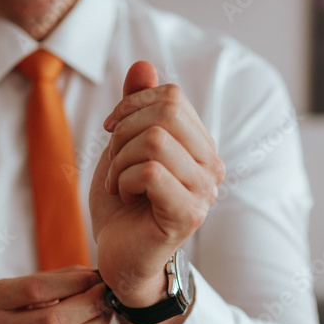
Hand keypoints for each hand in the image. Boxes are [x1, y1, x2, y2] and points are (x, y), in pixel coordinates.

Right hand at [0, 269, 112, 323]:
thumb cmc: (11, 312)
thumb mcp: (19, 288)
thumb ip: (57, 279)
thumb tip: (97, 274)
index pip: (36, 289)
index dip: (72, 283)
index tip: (95, 278)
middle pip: (52, 321)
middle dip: (89, 306)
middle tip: (106, 296)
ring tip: (104, 314)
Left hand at [89, 62, 224, 307]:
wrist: (119, 258)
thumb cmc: (123, 206)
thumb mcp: (122, 147)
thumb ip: (136, 107)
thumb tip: (143, 65)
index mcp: (200, 146)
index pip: (171, 97)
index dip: (131, 105)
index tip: (112, 131)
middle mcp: (212, 167)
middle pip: (166, 113)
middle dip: (124, 132)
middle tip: (115, 162)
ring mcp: (204, 192)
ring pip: (154, 141)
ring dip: (120, 161)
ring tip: (120, 184)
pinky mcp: (188, 214)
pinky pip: (149, 172)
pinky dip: (124, 181)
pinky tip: (126, 198)